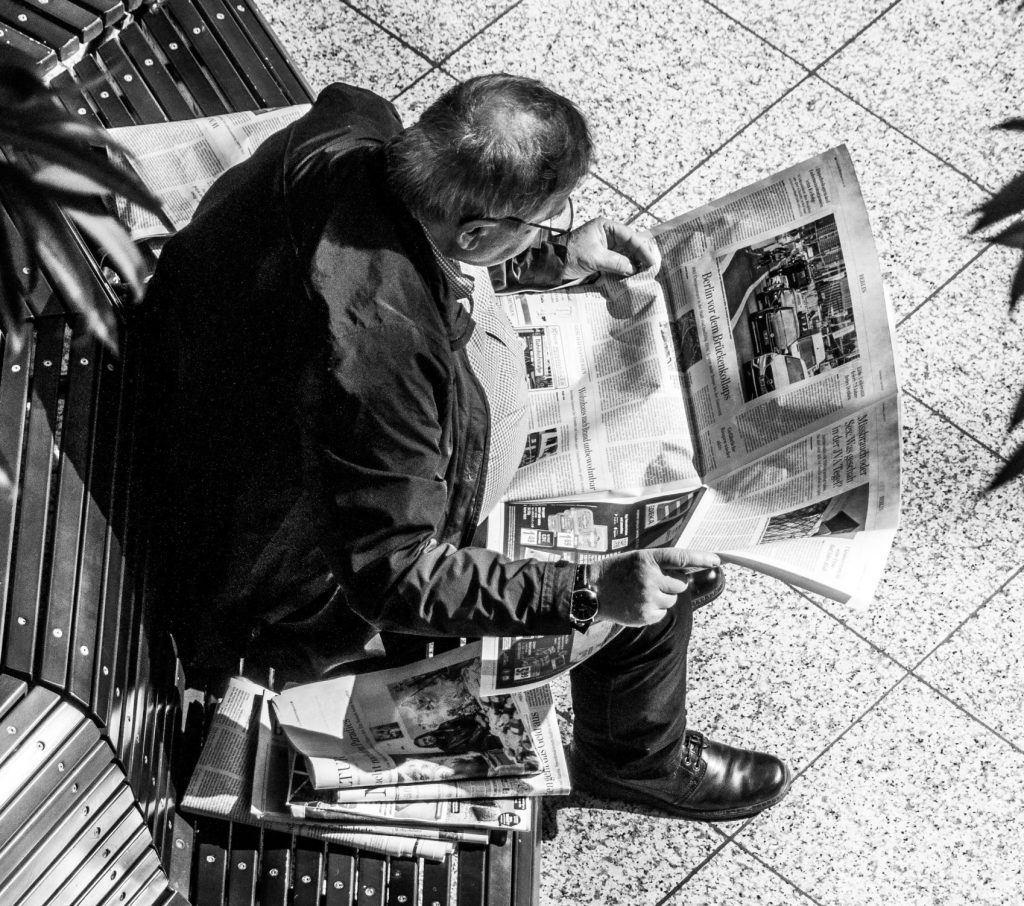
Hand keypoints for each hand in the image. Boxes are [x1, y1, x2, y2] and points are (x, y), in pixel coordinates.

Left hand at [562, 218, 661, 282]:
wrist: (551, 266)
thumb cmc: (569, 255)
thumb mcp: (594, 258)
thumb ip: (616, 262)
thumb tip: (633, 268)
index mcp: (605, 227)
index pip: (629, 235)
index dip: (641, 248)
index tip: (650, 260)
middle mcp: (607, 236)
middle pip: (629, 245)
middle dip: (640, 256)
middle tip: (651, 268)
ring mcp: (604, 248)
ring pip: (625, 255)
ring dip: (633, 264)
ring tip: (644, 273)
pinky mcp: (601, 260)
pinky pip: (617, 264)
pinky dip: (625, 270)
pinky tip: (632, 276)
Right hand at [589, 548, 720, 626]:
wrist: (591, 590)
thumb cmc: (617, 572)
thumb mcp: (636, 559)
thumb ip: (660, 563)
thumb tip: (689, 569)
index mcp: (647, 558)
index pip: (680, 557)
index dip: (701, 558)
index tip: (716, 560)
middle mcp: (649, 577)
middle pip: (681, 584)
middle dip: (673, 584)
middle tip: (654, 582)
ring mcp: (647, 597)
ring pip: (672, 600)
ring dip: (663, 598)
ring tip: (642, 593)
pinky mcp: (645, 614)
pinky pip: (663, 613)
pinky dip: (654, 610)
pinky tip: (638, 603)